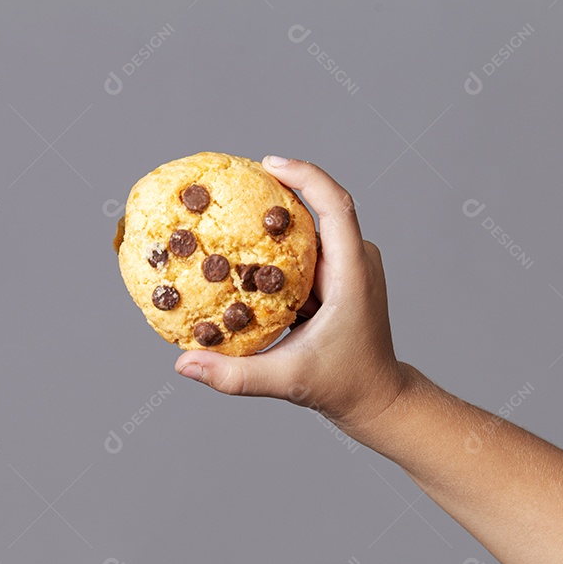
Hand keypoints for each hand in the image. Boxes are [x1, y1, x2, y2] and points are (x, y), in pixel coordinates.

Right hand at [174, 155, 412, 435]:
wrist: (378, 399)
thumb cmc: (343, 387)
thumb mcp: (287, 381)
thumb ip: (235, 375)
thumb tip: (184, 364)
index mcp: (352, 274)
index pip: (336, 206)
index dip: (305, 176)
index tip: (268, 164)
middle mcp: (356, 261)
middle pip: (319, 207)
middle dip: (278, 190)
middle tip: (233, 182)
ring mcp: (350, 267)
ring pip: (312, 227)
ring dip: (275, 217)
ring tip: (233, 208)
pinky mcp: (340, 276)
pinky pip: (307, 247)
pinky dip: (277, 244)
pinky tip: (245, 249)